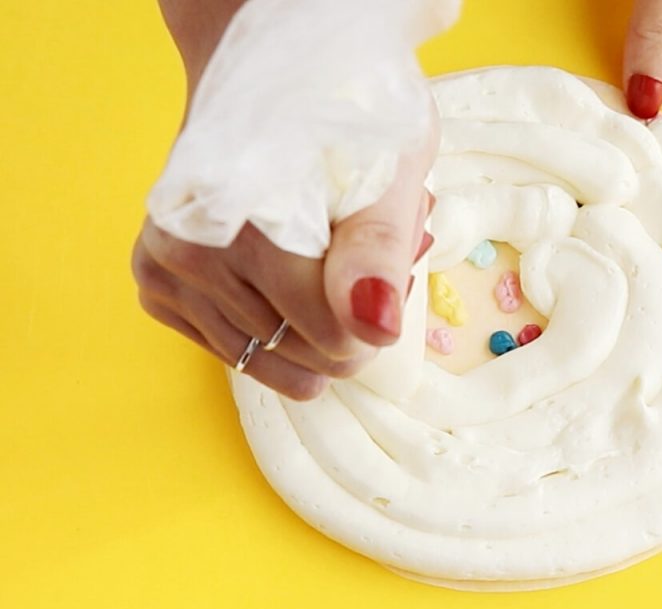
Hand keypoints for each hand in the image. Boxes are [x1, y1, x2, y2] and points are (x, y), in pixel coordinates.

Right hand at [135, 0, 437, 400]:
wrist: (267, 78)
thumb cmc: (341, 120)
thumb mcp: (389, 166)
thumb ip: (380, 250)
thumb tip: (374, 330)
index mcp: (256, 222)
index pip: (339, 340)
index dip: (376, 312)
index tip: (384, 263)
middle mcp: (195, 249)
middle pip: (305, 355)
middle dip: (344, 317)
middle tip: (350, 250)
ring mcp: (166, 268)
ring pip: (266, 359)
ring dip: (307, 323)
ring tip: (314, 256)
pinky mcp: (154, 282)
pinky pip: (230, 348)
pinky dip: (267, 325)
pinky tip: (276, 275)